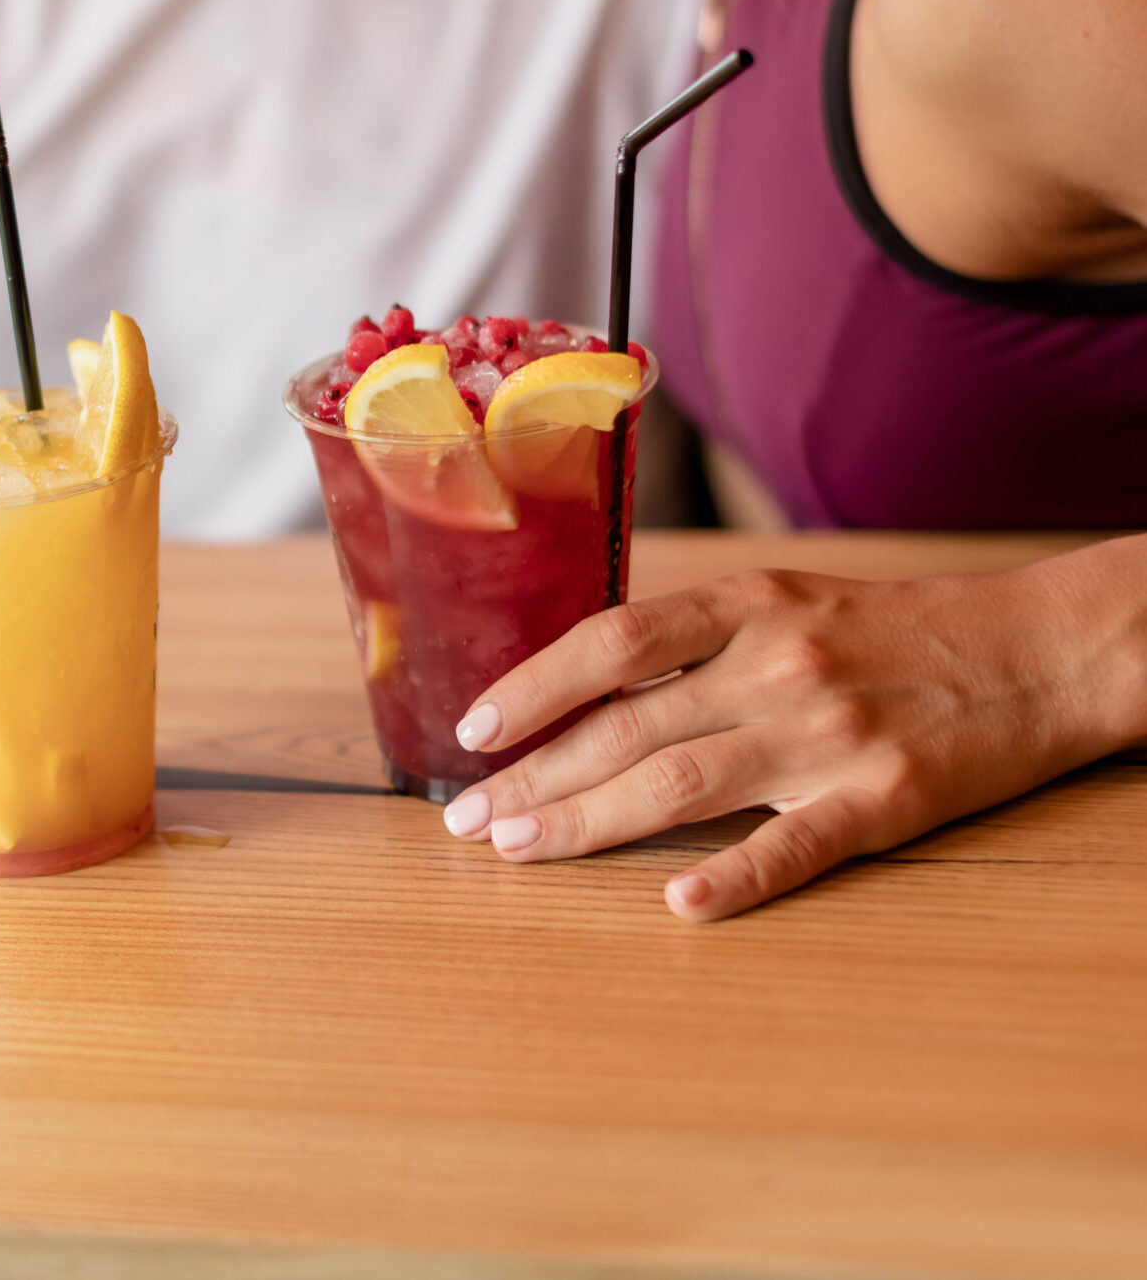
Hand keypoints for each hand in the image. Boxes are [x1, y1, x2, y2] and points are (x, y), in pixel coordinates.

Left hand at [441, 550, 1143, 920]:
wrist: (1038, 650)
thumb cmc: (893, 628)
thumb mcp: (787, 601)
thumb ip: (695, 639)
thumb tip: (587, 684)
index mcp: (748, 606)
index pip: (611, 641)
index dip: (534, 683)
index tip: (474, 726)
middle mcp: (776, 664)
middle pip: (627, 724)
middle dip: (534, 773)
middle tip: (468, 818)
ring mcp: (828, 733)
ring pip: (680, 783)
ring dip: (587, 822)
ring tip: (519, 850)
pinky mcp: (884, 800)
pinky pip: (795, 845)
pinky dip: (735, 876)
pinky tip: (677, 905)